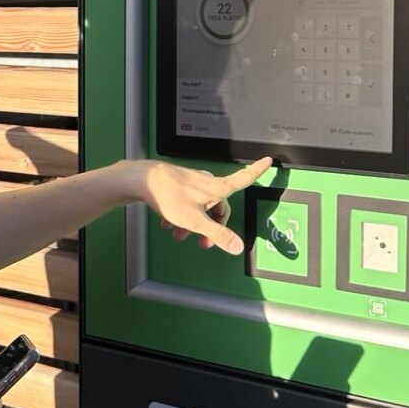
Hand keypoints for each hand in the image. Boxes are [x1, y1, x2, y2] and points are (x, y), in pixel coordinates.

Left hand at [127, 155, 272, 254]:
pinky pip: (187, 202)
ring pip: (201, 206)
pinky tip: (169, 223)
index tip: (267, 161)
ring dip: (193, 223)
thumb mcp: (196, 221)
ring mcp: (193, 182)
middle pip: (219, 205)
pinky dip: (182, 214)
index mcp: (216, 188)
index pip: (243, 178)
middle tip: (202, 243)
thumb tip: (237, 246)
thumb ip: (217, 235)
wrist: (141, 180)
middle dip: (212, 225)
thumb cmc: (168, 195)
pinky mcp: (179, 184)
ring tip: (179, 234)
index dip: (257, 171)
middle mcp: (207, 182)